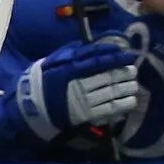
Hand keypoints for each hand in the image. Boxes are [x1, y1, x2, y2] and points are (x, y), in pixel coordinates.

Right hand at [13, 37, 139, 137]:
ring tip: (133, 85)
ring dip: (127, 88)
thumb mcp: (52, 63)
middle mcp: (78, 86)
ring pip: (112, 93)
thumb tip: (97, 46)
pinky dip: (122, 105)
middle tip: (133, 70)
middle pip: (109, 77)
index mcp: (70, 70)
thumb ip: (73, 54)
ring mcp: (83, 102)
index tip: (128, 54)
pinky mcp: (86, 116)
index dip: (116, 57)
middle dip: (125, 73)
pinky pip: (109, 109)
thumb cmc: (41, 84)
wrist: (29, 111)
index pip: (99, 61)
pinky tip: (130, 101)